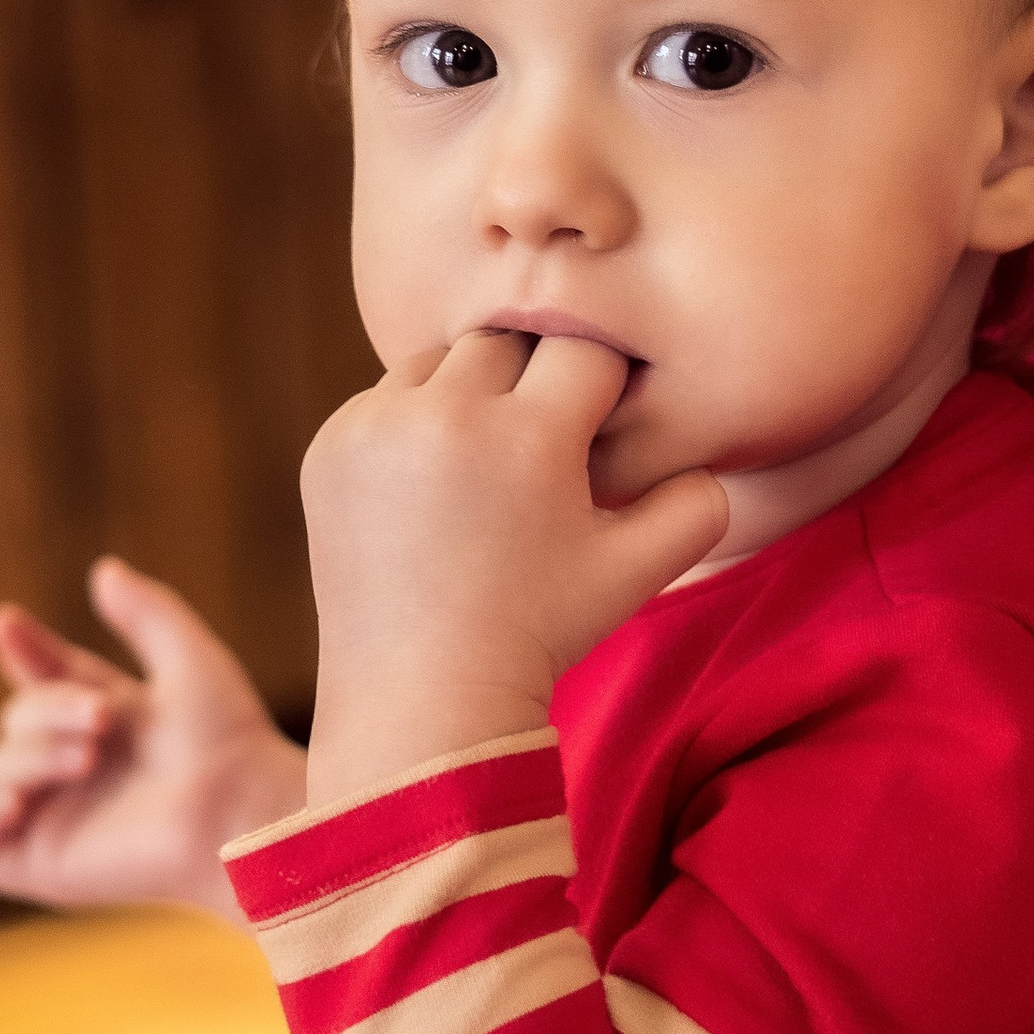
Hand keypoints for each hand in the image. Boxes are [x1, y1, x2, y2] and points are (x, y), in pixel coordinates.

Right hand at [0, 557, 308, 917]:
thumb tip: (103, 569)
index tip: (7, 620)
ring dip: (31, 753)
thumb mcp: (190, 658)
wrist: (240, 814)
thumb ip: (148, 612)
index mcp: (111, 722)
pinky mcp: (44, 867)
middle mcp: (80, 769)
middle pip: (17, 717)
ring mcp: (57, 819)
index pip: (47, 679)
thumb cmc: (229, 743)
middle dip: (47, 707)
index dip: (24, 650)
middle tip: (103, 719)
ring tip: (88, 758)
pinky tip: (17, 800)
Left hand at [301, 332, 725, 805]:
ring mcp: (374, 428)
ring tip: (488, 457)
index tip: (598, 429)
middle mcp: (444, 416)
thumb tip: (702, 450)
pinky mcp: (330, 446)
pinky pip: (387, 396)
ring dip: (472, 389)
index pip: (585, 350)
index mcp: (528, 438)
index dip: (603, 389)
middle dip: (535, 380)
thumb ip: (698, 502)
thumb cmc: (541, 631)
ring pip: (444, 358)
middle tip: (544, 442)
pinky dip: (416, 421)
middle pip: (511, 339)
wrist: (422, 693)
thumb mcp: (640, 572)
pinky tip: (435, 480)